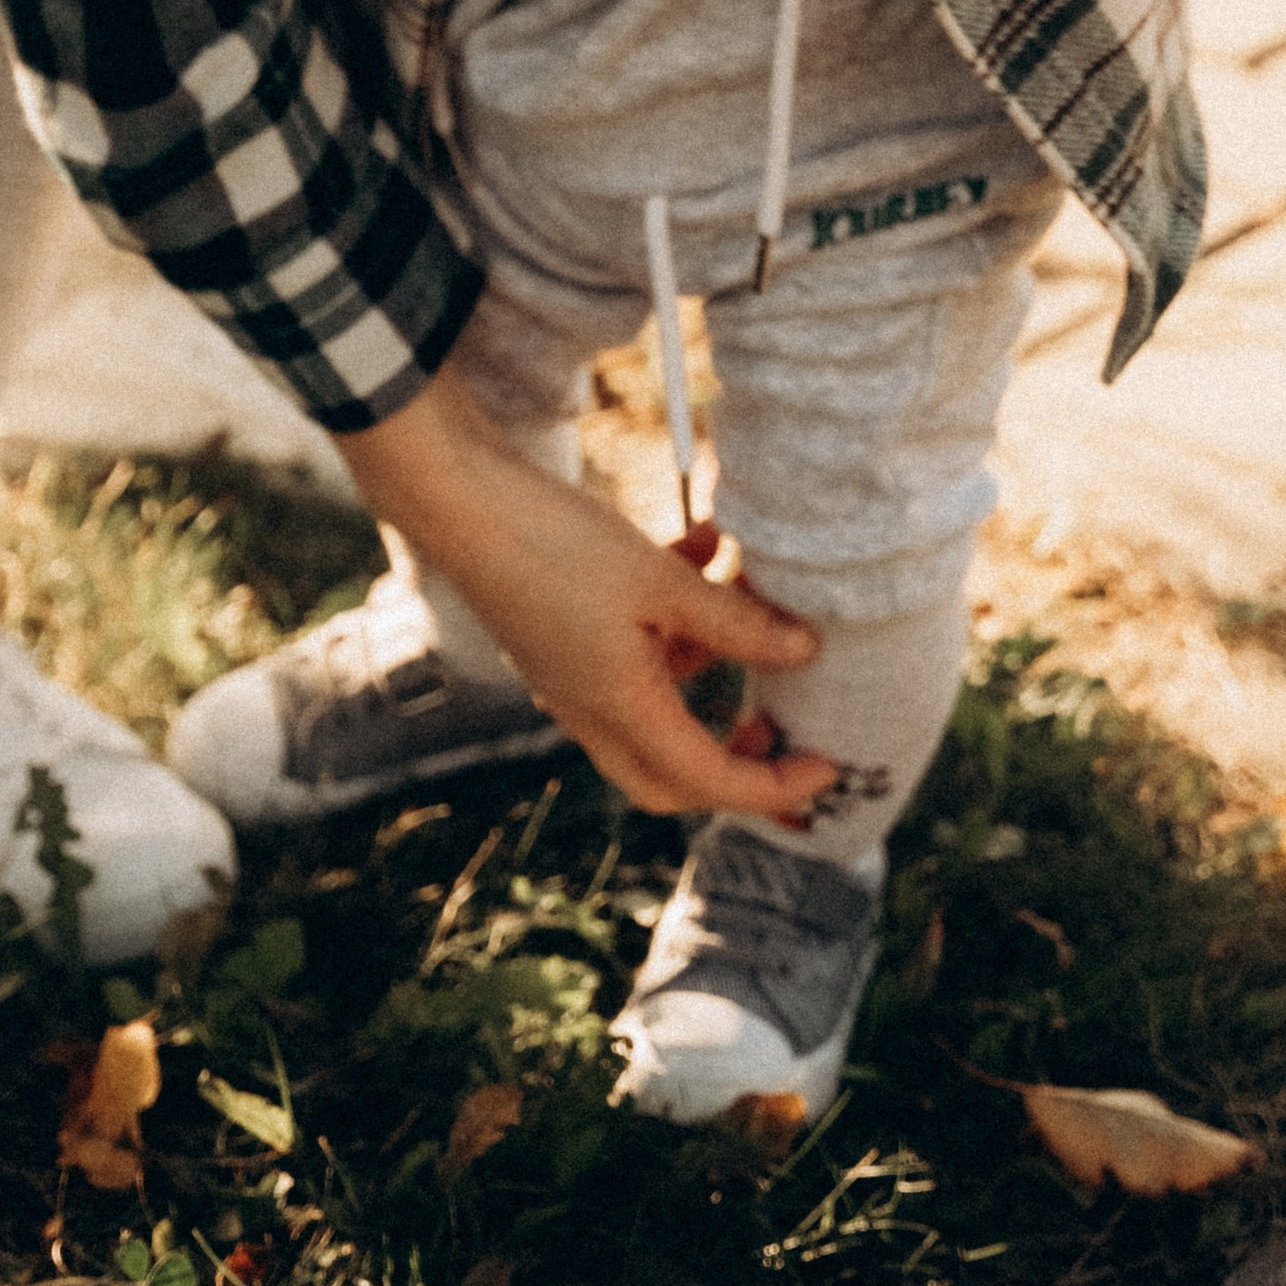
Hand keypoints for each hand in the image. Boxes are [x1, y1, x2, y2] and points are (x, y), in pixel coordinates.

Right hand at [341, 374, 837, 820]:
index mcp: (618, 712)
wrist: (457, 500)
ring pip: (656, 701)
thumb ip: (736, 621)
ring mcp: (572, 674)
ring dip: (710, 664)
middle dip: (731, 764)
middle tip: (780, 727)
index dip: (774, 786)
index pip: (708, 781)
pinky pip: (632, 649)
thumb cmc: (553, 544)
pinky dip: (674, 618)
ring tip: (756, 603)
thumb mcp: (659, 581)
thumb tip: (806, 650)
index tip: (828, 769)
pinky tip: (702, 546)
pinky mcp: (560, 634)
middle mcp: (591, 709)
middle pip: (670, 774)